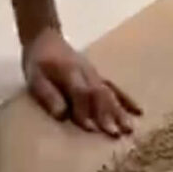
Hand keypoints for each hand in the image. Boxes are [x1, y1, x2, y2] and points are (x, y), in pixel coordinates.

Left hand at [23, 27, 139, 135]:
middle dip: (108, 114)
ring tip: (129, 129)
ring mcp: (95, 74)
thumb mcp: (34, 77)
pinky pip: (115, 87)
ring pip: (110, 92)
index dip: (86, 110)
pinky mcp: (99, 76)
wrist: (45, 37)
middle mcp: (86, 73)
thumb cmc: (38, 61)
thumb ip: (48, 95)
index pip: (81, 92)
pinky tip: (138, 111)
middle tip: (115, 134)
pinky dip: (127, 99)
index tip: (91, 129)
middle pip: (99, 93)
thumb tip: (62, 115)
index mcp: (69, 72)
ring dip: (119, 111)